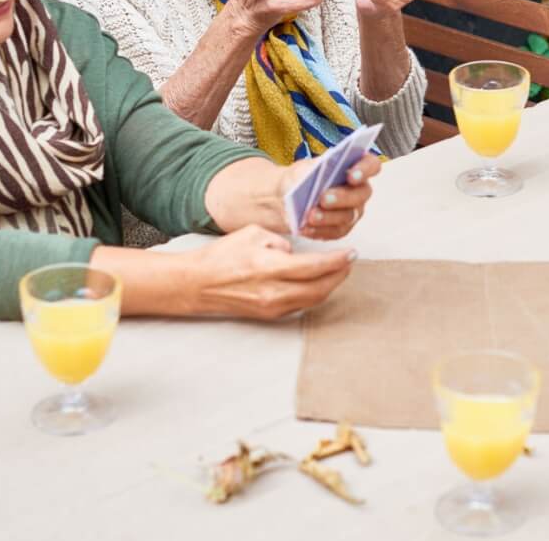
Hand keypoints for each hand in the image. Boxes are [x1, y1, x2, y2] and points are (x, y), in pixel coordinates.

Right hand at [187, 225, 356, 319]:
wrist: (196, 284)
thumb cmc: (222, 255)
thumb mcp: (253, 234)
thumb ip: (280, 242)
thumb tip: (295, 252)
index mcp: (268, 267)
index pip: (314, 267)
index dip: (338, 261)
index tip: (352, 252)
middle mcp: (272, 292)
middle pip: (320, 288)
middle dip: (340, 274)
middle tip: (350, 261)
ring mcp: (271, 307)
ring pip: (313, 299)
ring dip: (330, 285)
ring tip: (339, 270)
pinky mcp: (269, 314)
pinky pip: (300, 305)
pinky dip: (315, 293)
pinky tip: (319, 282)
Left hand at [281, 152, 380, 240]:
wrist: (287, 197)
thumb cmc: (300, 178)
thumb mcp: (301, 168)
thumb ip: (310, 168)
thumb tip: (315, 173)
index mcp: (355, 167)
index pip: (371, 165)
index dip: (365, 170)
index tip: (352, 176)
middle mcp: (359, 190)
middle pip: (361, 194)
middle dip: (343, 197)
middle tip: (324, 198)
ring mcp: (353, 211)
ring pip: (348, 216)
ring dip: (328, 216)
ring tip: (311, 216)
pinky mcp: (341, 228)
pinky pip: (334, 232)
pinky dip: (319, 230)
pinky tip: (305, 227)